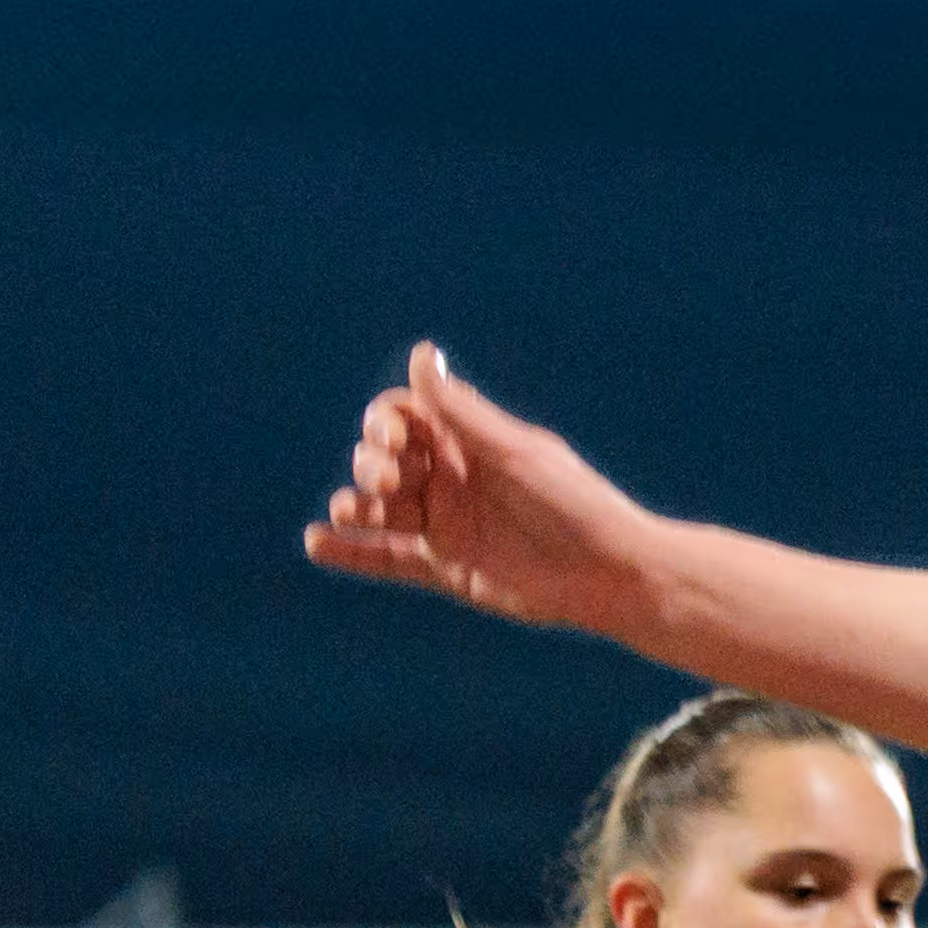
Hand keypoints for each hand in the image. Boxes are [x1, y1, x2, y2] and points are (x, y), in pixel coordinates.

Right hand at [304, 344, 658, 635]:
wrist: (610, 573)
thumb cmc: (574, 504)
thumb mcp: (514, 451)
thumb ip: (461, 410)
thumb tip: (423, 353)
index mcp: (467, 441)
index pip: (403, 416)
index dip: (385, 422)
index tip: (393, 437)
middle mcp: (450, 478)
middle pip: (383, 459)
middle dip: (372, 463)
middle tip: (393, 480)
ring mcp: (445, 524)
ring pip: (380, 508)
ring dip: (356, 504)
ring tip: (352, 510)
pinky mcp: (447, 568)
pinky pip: (387, 558)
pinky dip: (352, 552)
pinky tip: (317, 543)